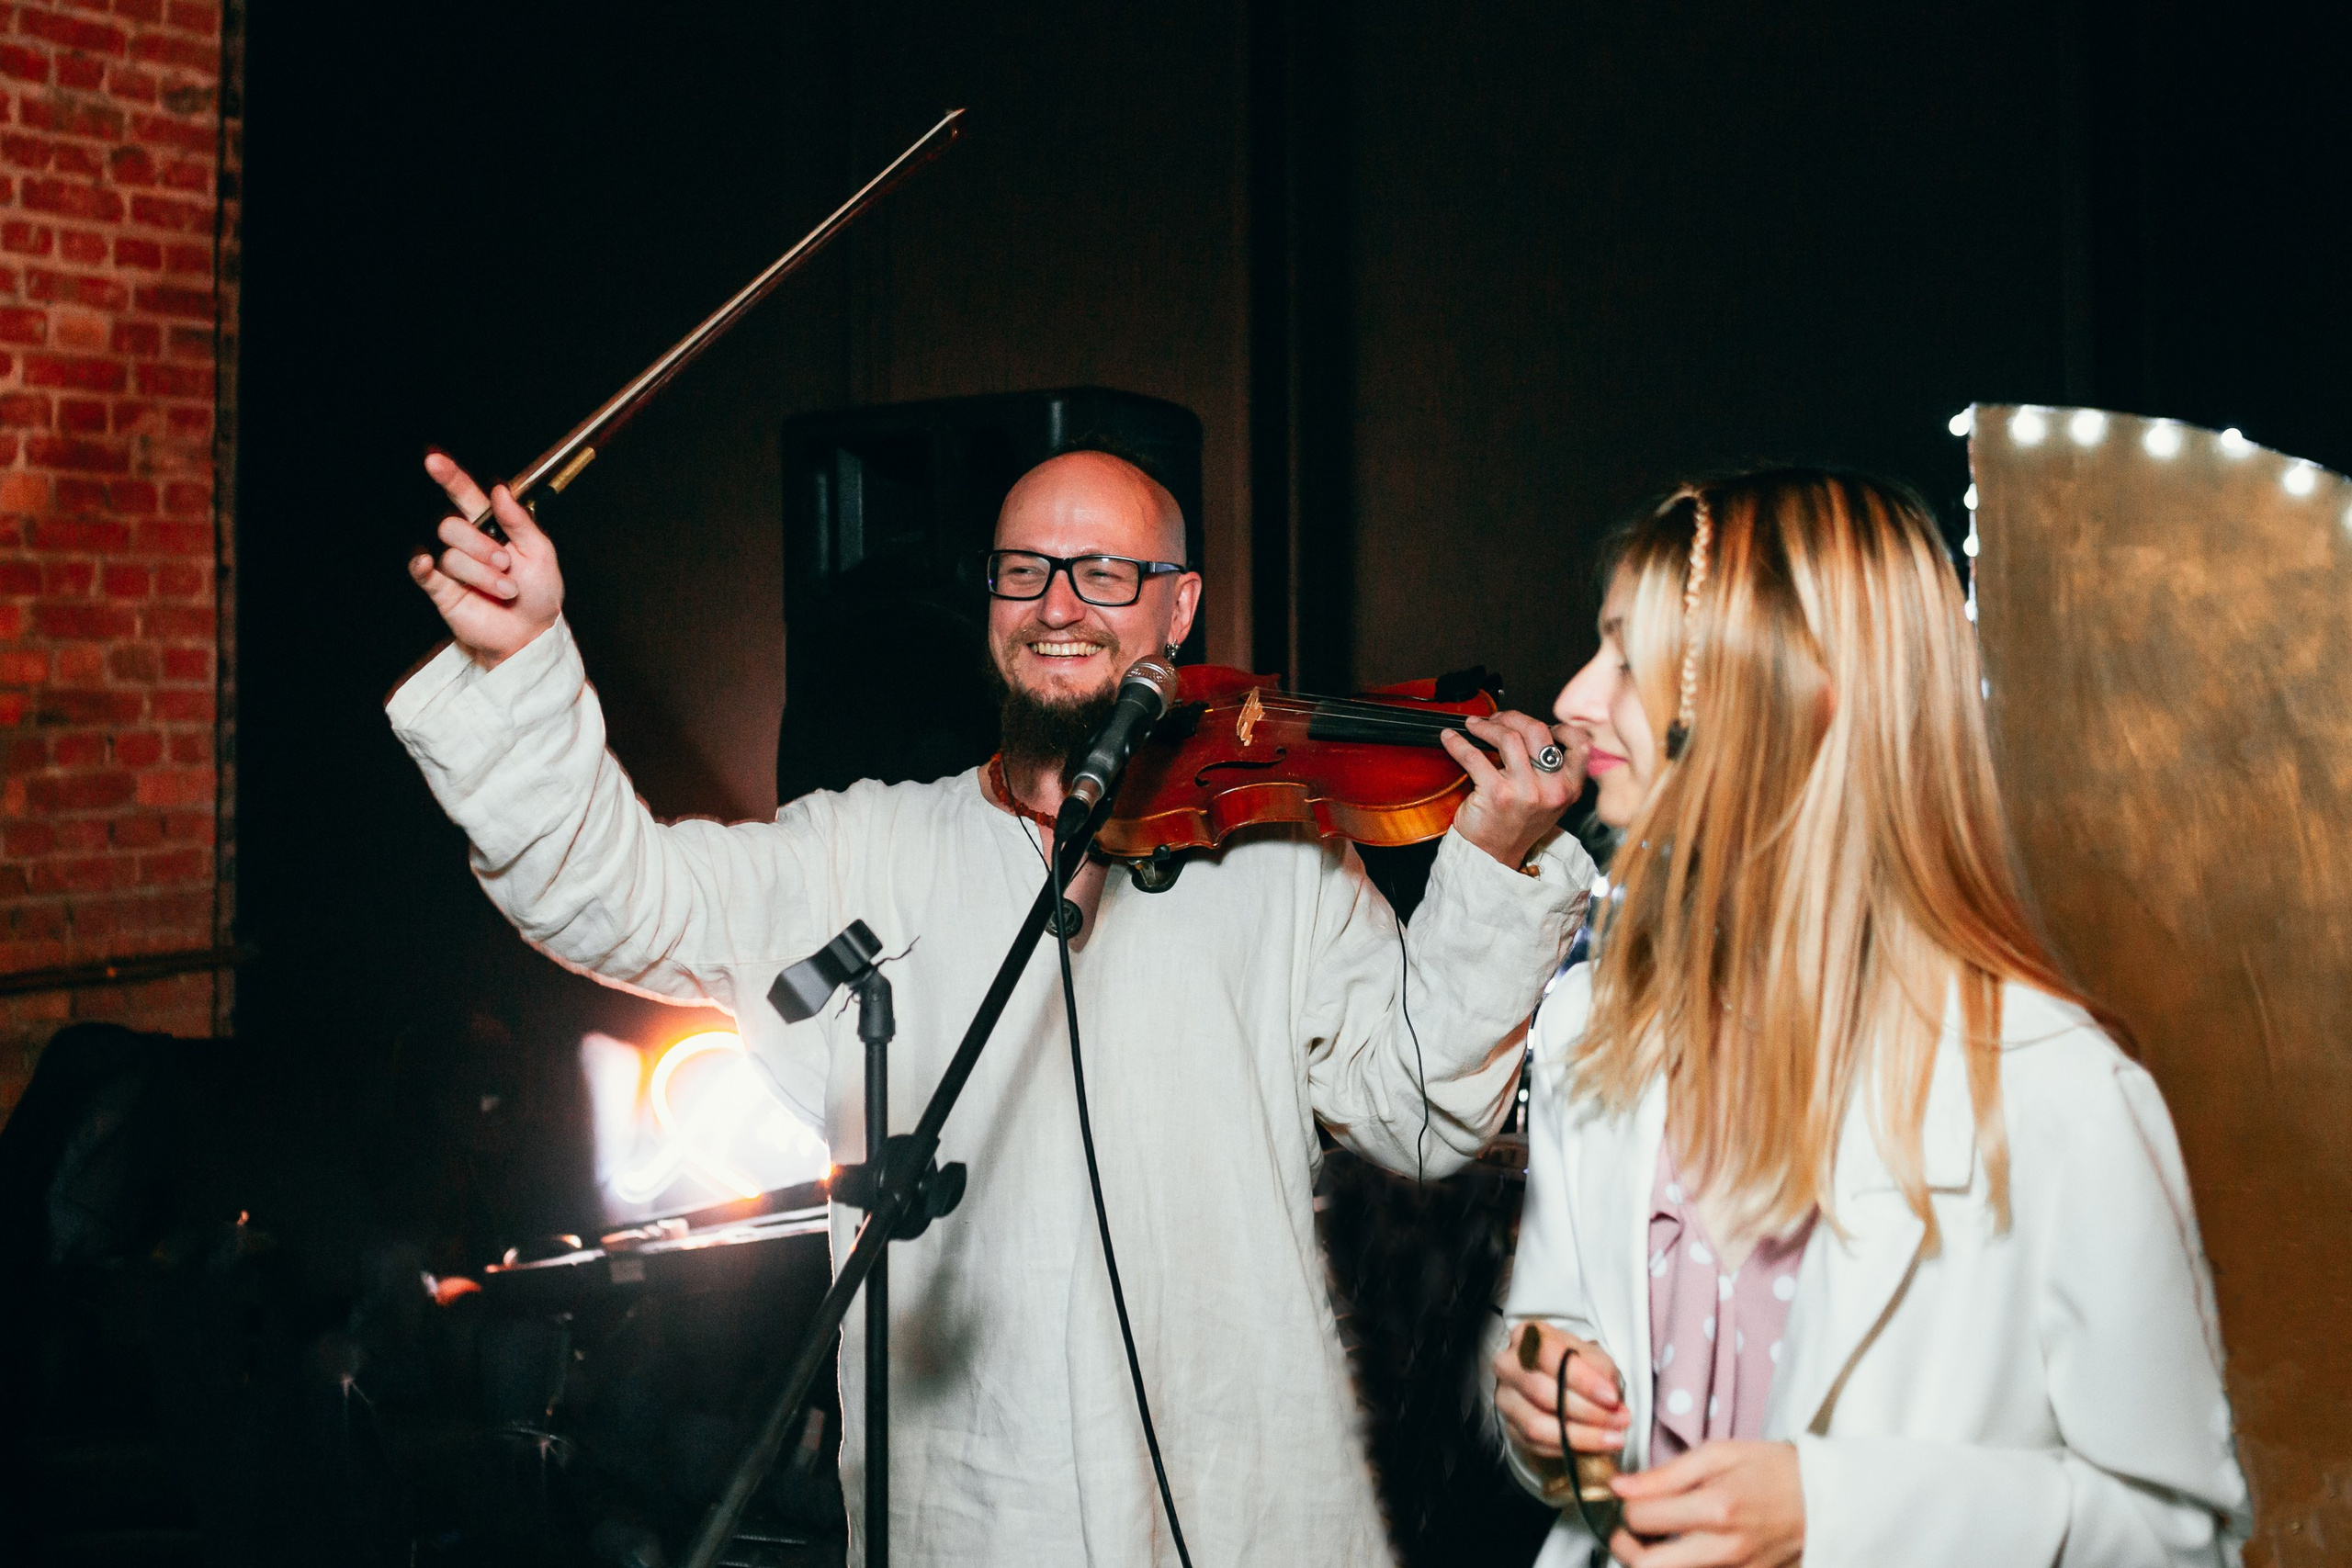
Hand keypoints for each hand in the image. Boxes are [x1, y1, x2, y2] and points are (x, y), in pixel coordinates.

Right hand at [408, 452, 563, 666]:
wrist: (533, 632)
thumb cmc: (539, 592)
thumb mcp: (541, 553)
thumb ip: (519, 521)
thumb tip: (500, 490)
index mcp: (492, 526)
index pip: (465, 495)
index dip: (449, 476)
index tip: (434, 460)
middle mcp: (469, 543)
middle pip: (452, 526)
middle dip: (481, 546)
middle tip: (506, 565)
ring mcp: (454, 566)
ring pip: (450, 555)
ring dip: (482, 574)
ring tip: (506, 590)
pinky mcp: (443, 590)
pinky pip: (423, 573)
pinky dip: (421, 566)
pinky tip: (425, 563)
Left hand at [1442, 710, 1584, 867]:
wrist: (1493, 856)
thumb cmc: (1517, 823)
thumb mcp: (1549, 799)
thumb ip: (1551, 769)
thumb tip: (1529, 728)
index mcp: (1569, 787)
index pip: (1579, 744)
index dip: (1560, 726)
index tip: (1542, 723)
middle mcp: (1552, 789)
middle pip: (1536, 731)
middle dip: (1512, 718)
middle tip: (1495, 719)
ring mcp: (1525, 791)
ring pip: (1509, 737)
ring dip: (1486, 726)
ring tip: (1474, 726)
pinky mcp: (1497, 794)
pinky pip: (1475, 756)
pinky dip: (1458, 743)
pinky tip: (1450, 738)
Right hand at [1492, 1322, 1629, 1458]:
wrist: (1559, 1381)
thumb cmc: (1575, 1364)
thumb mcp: (1592, 1356)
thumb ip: (1600, 1371)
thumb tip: (1608, 1399)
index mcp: (1527, 1337)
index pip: (1549, 1356)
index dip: (1582, 1380)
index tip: (1611, 1397)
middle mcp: (1507, 1365)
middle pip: (1541, 1392)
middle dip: (1586, 1411)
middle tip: (1619, 1421)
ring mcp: (1505, 1398)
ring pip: (1536, 1424)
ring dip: (1579, 1436)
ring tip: (1612, 1439)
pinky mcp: (1509, 1426)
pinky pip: (1535, 1445)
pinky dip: (1567, 1449)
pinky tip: (1593, 1447)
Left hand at [1608, 1441, 1804, 1567]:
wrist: (1822, 1498)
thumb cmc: (1773, 1470)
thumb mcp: (1718, 1454)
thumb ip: (1666, 1473)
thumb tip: (1623, 1487)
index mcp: (1715, 1508)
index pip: (1641, 1518)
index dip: (1624, 1507)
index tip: (1626, 1498)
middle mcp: (1724, 1549)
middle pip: (1647, 1567)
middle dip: (1625, 1547)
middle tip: (1627, 1530)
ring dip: (1649, 1560)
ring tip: (1653, 1540)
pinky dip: (1679, 1566)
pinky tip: (1680, 1550)